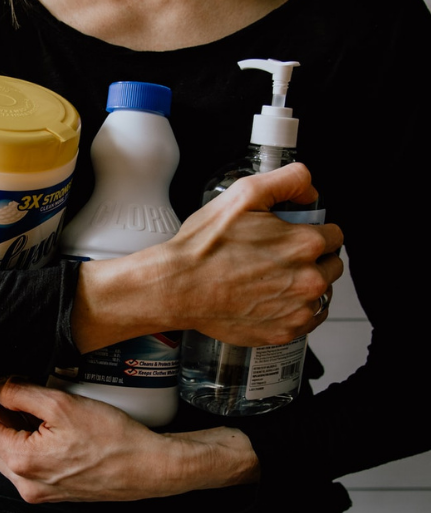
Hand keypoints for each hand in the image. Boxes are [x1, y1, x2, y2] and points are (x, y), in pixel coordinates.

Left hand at [0, 380, 259, 503]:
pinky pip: (23, 458)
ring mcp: (38, 489)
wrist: (149, 468)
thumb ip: (23, 394)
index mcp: (23, 462)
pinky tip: (26, 417)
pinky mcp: (52, 488)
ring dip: (0, 424)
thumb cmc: (115, 439)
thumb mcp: (63, 405)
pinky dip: (18, 436)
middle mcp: (25, 482)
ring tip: (3, 395)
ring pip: (5, 450)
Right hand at [72, 163, 343, 351]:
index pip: (334, 235)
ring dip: (303, 284)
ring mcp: (297, 311)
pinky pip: (305, 320)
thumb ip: (288, 180)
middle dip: (311, 258)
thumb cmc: (204, 246)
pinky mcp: (283, 333)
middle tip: (275, 256)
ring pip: (320, 294)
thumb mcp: (244, 194)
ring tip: (268, 278)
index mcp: (305, 244)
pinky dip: (292, 310)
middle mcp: (309, 280)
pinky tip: (267, 299)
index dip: (311, 230)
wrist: (178, 287)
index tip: (290, 235)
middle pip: (331, 265)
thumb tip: (310, 189)